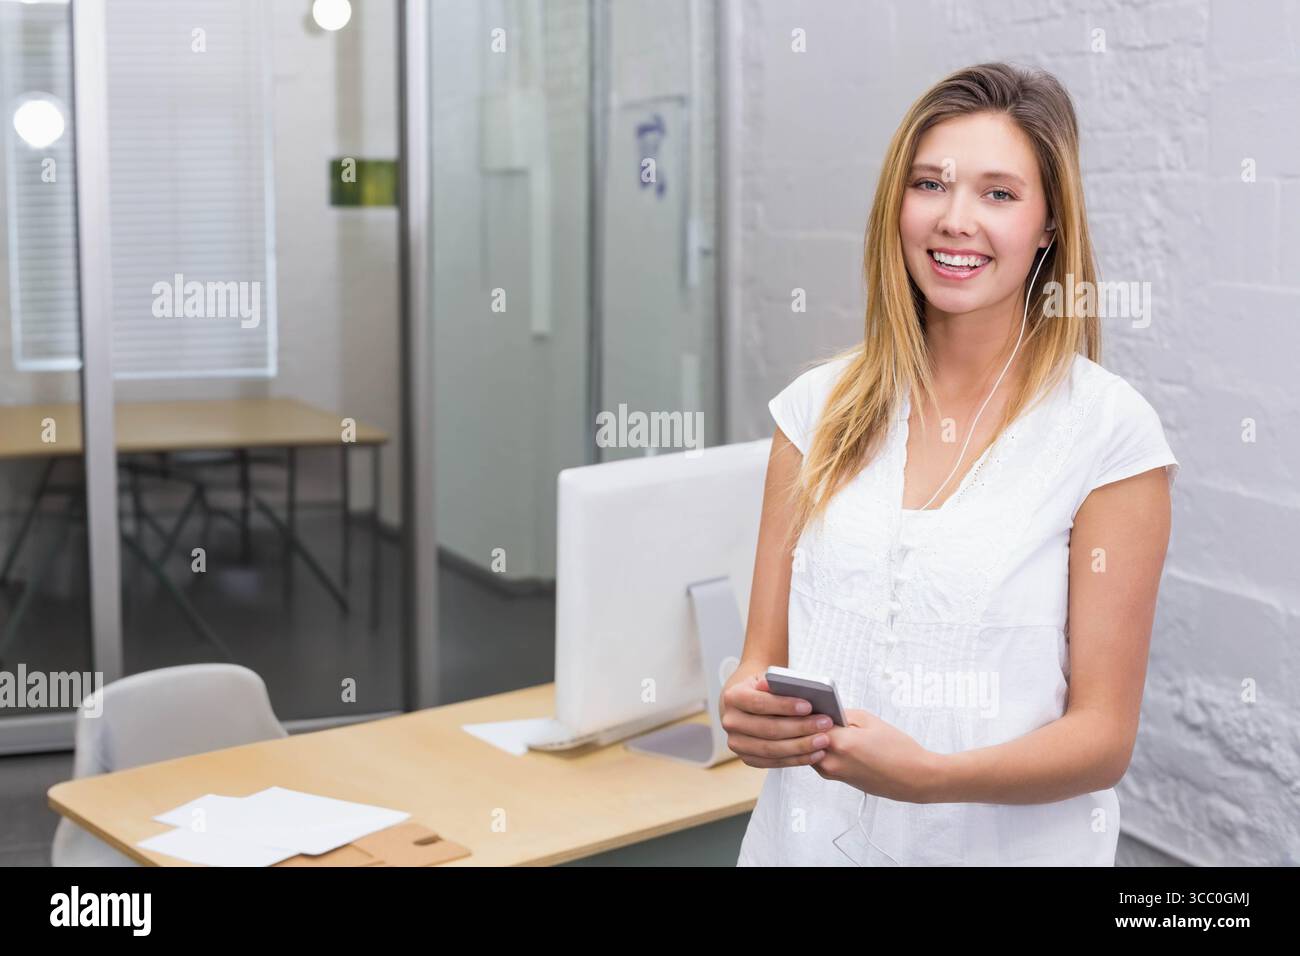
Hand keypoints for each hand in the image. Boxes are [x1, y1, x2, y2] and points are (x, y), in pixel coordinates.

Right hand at [721, 675, 834, 768]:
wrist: (746, 703)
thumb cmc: (762, 689)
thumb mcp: (767, 679)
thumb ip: (778, 684)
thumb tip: (796, 688)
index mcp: (733, 697)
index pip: (759, 703)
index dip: (784, 706)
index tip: (809, 706)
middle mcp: (730, 722)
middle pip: (768, 729)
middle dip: (799, 728)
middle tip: (824, 724)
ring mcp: (737, 743)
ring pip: (772, 749)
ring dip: (801, 746)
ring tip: (823, 740)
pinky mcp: (747, 758)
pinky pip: (774, 762)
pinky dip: (797, 759)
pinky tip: (815, 754)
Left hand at [812, 708, 938, 803]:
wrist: (913, 778)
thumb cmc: (898, 750)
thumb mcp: (870, 721)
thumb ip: (843, 714)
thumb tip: (826, 712)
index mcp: (840, 743)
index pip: (809, 723)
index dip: (809, 711)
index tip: (809, 703)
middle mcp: (832, 761)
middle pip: (805, 738)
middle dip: (808, 724)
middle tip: (815, 712)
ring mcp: (833, 773)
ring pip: (809, 750)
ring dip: (813, 738)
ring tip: (826, 725)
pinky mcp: (837, 779)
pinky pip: (819, 760)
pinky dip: (821, 749)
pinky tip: (833, 739)